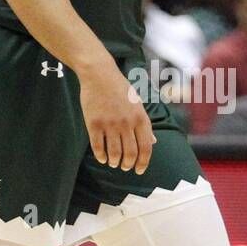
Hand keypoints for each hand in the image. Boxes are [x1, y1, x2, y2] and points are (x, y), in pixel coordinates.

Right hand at [78, 58, 156, 173]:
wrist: (99, 75)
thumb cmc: (120, 89)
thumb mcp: (137, 104)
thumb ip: (144, 124)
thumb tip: (153, 142)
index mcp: (140, 118)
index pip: (146, 147)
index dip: (143, 163)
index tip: (139, 170)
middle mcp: (126, 123)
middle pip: (130, 153)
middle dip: (128, 165)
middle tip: (125, 167)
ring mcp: (110, 124)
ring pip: (114, 153)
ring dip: (115, 162)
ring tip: (114, 163)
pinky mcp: (94, 124)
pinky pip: (98, 147)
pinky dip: (101, 156)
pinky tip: (102, 158)